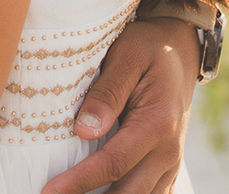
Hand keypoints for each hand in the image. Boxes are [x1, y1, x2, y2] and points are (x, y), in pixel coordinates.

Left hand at [42, 18, 196, 193]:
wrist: (179, 53)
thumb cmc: (146, 49)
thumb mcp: (126, 57)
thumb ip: (106, 93)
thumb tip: (84, 130)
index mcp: (157, 123)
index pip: (114, 163)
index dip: (80, 181)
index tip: (49, 191)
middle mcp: (169, 151)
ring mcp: (171, 164)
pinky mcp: (166, 169)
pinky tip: (94, 193)